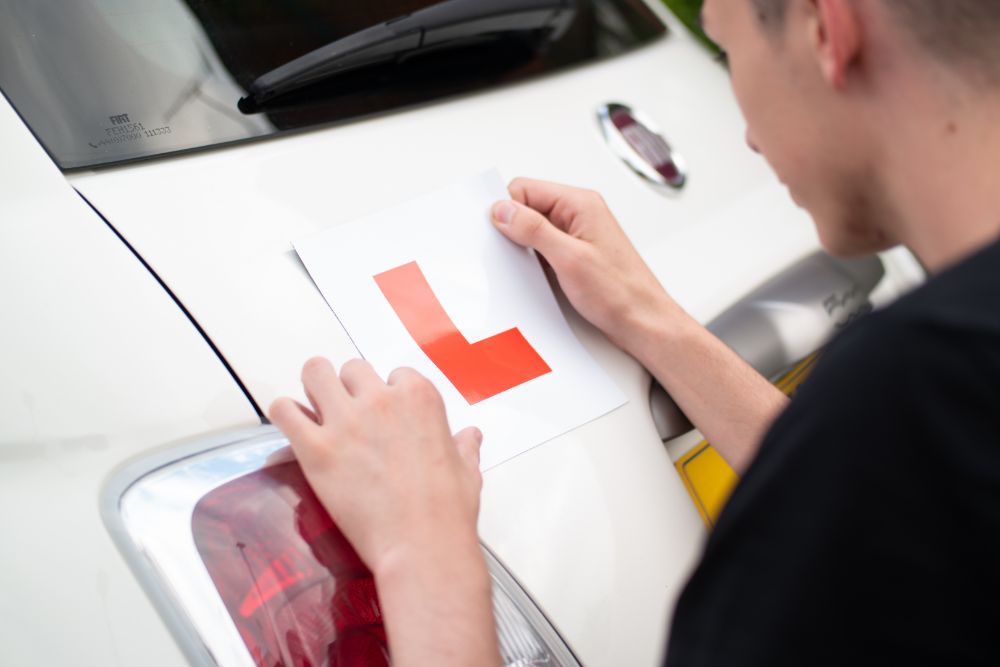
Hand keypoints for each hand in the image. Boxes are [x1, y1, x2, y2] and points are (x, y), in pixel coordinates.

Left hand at [270, 358, 500, 665]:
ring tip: (315, 410)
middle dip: (349, 389)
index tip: (383, 415)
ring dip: (314, 389)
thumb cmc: (446, 512)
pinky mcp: (316, 449)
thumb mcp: (467, 470)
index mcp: (420, 397)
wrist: (422, 546)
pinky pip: (284, 410)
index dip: (386, 394)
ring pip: (314, 373)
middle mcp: (381, 399)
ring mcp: (346, 421)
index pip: (394, 374)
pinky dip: (285, 414)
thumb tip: (469, 437)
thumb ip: (464, 446)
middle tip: (347, 415)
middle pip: (352, 370)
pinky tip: (293, 428)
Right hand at [491, 178, 680, 352]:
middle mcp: (578, 215)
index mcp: (580, 204)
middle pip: (527, 208)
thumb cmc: (621, 292)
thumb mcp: (569, 258)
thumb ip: (534, 230)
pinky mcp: (574, 256)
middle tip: (507, 254)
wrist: (643, 322)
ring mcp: (576, 236)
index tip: (494, 232)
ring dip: (522, 248)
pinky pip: (542, 249)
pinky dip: (532, 261)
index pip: (526, 189)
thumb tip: (503, 210)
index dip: (506, 208)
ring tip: (524, 269)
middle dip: (512, 229)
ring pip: (533, 230)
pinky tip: (533, 277)